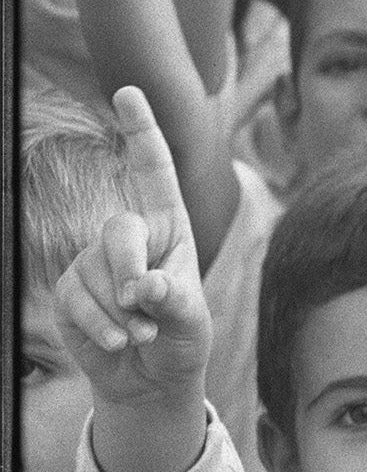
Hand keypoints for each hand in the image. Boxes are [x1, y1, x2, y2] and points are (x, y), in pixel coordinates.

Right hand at [54, 86, 211, 407]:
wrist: (151, 381)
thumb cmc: (181, 340)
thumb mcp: (191, 322)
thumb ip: (172, 301)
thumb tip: (142, 286)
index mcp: (169, 226)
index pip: (153, 171)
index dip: (141, 131)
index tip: (129, 90)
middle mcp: (130, 236)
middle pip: (119, 231)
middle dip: (129, 271)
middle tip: (143, 309)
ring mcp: (94, 262)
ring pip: (95, 274)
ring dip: (121, 315)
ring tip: (142, 334)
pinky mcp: (69, 290)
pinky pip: (76, 301)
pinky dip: (100, 328)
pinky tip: (119, 344)